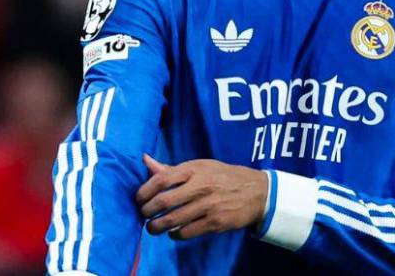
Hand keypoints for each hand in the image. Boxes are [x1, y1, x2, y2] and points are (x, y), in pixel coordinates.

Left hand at [135, 154, 268, 240]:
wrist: (257, 192)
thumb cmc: (223, 177)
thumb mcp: (201, 166)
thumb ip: (172, 168)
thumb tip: (145, 160)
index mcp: (194, 169)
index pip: (161, 179)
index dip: (144, 190)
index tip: (138, 199)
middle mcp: (200, 186)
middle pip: (164, 201)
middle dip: (147, 211)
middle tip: (144, 215)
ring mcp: (208, 205)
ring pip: (173, 220)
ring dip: (157, 227)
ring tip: (153, 228)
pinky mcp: (215, 223)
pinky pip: (187, 232)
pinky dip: (175, 234)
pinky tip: (173, 232)